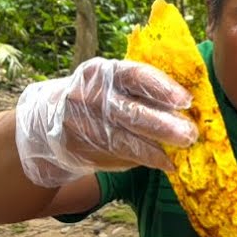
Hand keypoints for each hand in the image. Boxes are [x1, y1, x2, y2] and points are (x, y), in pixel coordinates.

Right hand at [15, 58, 197, 186]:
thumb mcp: (111, 83)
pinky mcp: (80, 149)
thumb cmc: (97, 98)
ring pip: (124, 140)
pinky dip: (144, 161)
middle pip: (131, 113)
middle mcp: (88, 97)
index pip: (135, 76)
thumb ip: (142, 90)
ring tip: (180, 152)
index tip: (187, 101)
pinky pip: (117, 156)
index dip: (163, 88)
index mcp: (101, 73)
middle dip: (164, 125)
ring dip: (156, 149)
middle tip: (190, 134)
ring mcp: (81, 125)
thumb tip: (187, 106)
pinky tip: (165, 163)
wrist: (46, 122)